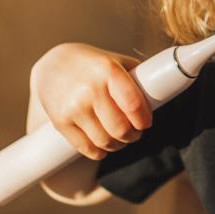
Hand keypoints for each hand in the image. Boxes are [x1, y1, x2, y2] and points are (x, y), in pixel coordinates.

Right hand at [30, 43, 150, 159]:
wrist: (53, 66)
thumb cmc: (94, 65)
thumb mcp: (116, 61)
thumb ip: (137, 78)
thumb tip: (161, 96)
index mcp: (108, 71)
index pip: (133, 104)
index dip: (143, 120)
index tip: (146, 123)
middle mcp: (90, 89)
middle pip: (120, 129)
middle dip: (133, 135)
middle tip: (135, 133)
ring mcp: (74, 107)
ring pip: (105, 141)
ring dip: (118, 145)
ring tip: (120, 138)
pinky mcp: (61, 122)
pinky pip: (87, 148)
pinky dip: (99, 152)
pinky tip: (103, 144)